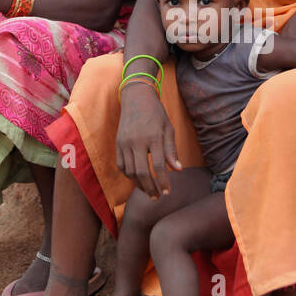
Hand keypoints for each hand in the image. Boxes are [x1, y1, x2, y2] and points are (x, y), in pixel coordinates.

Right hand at [116, 80, 181, 198]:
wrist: (136, 98)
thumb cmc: (156, 114)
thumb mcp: (168, 128)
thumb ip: (171, 150)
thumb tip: (178, 169)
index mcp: (153, 136)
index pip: (159, 165)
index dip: (163, 181)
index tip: (167, 192)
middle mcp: (137, 141)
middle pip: (142, 172)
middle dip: (150, 188)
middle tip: (157, 197)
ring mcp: (125, 143)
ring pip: (130, 171)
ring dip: (139, 184)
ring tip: (149, 192)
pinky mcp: (118, 144)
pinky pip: (122, 165)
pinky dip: (129, 176)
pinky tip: (138, 180)